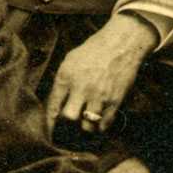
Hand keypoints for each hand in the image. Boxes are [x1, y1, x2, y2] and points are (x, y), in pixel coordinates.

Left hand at [46, 15, 156, 136]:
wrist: (122, 43)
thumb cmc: (95, 49)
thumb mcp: (71, 59)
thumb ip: (62, 81)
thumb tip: (56, 103)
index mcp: (66, 76)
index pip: (53, 106)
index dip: (50, 122)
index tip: (51, 130)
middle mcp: (81, 88)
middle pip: (69, 118)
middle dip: (68, 125)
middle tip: (70, 126)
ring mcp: (99, 95)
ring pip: (88, 126)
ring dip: (86, 127)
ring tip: (86, 124)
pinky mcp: (115, 100)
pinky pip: (105, 124)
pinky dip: (101, 127)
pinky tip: (100, 122)